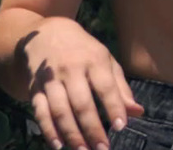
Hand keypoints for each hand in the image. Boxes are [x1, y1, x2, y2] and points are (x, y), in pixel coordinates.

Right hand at [21, 16, 143, 149]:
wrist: (48, 34)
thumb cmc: (84, 52)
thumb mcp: (106, 61)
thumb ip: (120, 88)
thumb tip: (137, 112)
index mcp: (93, 60)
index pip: (105, 86)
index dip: (113, 107)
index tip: (120, 127)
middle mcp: (71, 69)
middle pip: (82, 103)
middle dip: (93, 129)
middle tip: (103, 148)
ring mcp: (51, 79)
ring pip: (60, 110)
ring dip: (72, 134)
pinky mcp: (35, 88)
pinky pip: (40, 112)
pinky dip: (48, 130)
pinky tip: (58, 145)